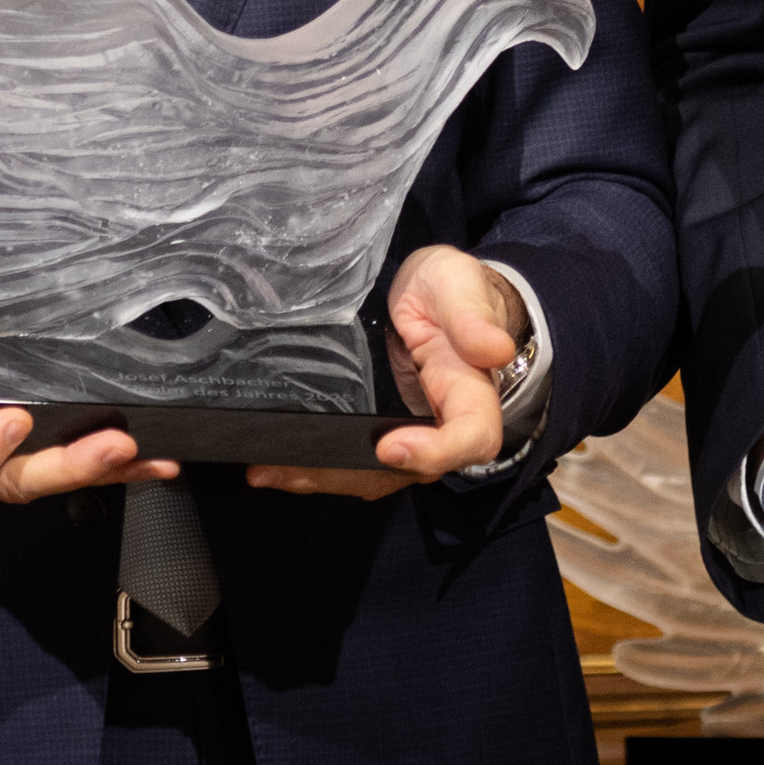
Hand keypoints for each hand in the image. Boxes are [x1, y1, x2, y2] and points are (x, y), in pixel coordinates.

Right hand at [0, 279, 178, 504]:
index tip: (12, 421)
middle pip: (0, 481)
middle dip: (59, 468)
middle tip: (112, 446)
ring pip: (32, 476)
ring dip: (91, 470)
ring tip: (147, 457)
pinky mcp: (1, 432)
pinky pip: (48, 453)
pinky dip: (99, 461)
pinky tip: (148, 457)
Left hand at [248, 245, 519, 497]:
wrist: (434, 293)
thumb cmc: (452, 289)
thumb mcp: (461, 287)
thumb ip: (473, 317)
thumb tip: (496, 349)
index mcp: (471, 395)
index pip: (470, 439)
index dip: (432, 452)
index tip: (388, 447)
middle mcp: (441, 426)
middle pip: (408, 469)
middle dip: (351, 474)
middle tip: (292, 467)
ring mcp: (408, 432)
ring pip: (373, 472)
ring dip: (322, 477)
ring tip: (268, 471)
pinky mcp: (379, 427)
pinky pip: (353, 456)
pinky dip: (316, 464)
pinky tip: (272, 464)